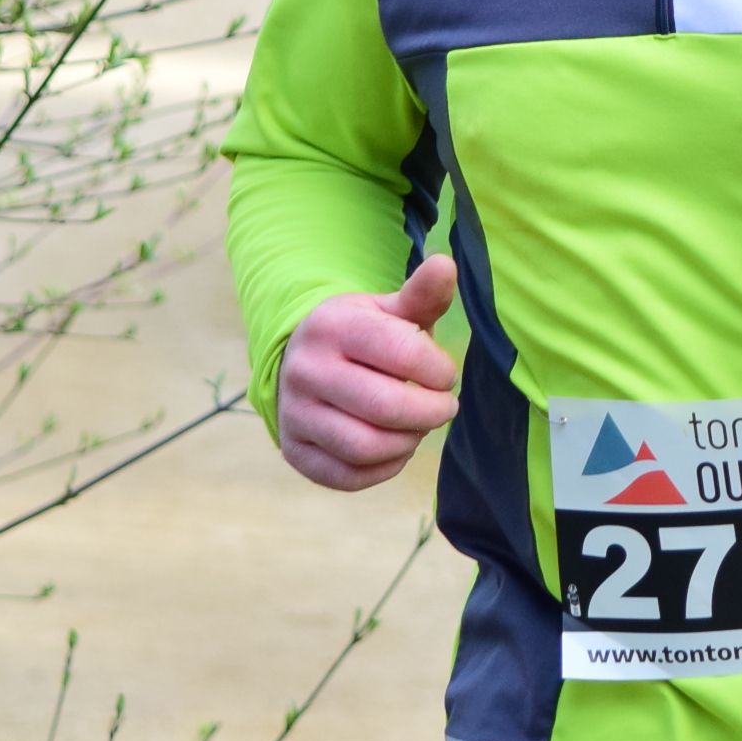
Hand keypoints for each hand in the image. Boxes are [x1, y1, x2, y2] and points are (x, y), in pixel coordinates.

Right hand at [274, 254, 459, 490]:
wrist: (300, 361)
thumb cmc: (361, 337)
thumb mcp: (388, 309)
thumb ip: (422, 295)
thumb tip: (446, 264)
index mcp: (332, 326)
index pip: (403, 353)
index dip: (439, 370)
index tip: (446, 374)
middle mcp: (306, 369)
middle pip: (386, 406)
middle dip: (431, 412)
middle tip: (444, 407)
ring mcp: (295, 413)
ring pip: (367, 446)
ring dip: (408, 441)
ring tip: (419, 426)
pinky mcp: (295, 452)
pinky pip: (349, 476)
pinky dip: (385, 467)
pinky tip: (395, 447)